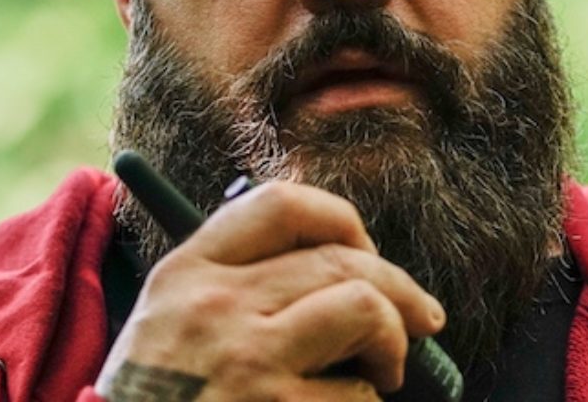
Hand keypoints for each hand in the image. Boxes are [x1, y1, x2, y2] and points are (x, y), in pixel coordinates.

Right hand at [94, 181, 446, 400]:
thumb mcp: (165, 332)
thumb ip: (230, 289)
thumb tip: (337, 267)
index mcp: (186, 274)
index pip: (281, 205)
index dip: (342, 221)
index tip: (366, 253)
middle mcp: (214, 306)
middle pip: (340, 259)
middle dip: (399, 289)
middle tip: (422, 318)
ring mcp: (246, 360)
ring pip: (363, 309)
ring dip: (394, 344)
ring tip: (385, 374)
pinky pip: (358, 394)